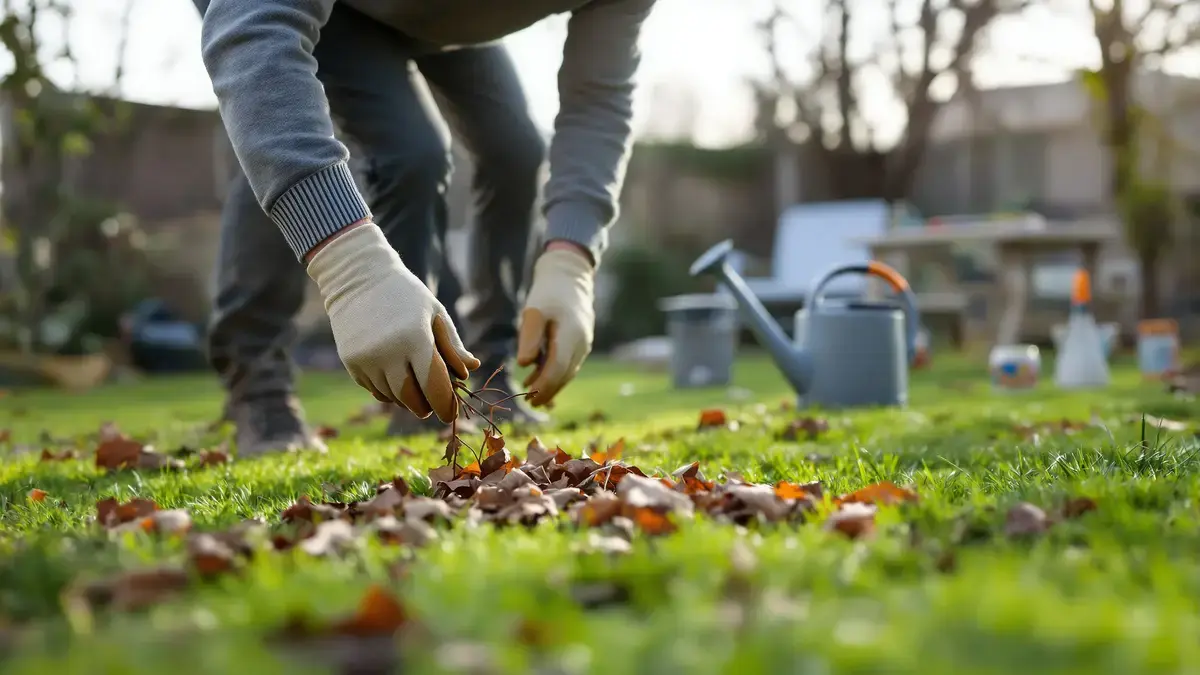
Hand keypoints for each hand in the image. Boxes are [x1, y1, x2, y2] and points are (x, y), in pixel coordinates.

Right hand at [306, 223, 479, 421]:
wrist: (358, 277)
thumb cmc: (406, 295)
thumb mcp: (435, 313)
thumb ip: (452, 345)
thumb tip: (472, 369)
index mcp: (415, 337)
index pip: (434, 386)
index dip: (445, 405)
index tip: (450, 414)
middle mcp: (388, 351)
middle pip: (411, 399)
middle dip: (425, 407)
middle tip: (432, 407)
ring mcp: (366, 358)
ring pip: (392, 397)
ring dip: (406, 400)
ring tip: (415, 389)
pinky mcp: (350, 361)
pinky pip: (374, 389)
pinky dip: (388, 391)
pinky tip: (395, 379)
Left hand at [516, 244, 594, 406]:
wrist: (569, 277)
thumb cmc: (548, 293)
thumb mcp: (534, 311)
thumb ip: (529, 337)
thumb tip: (523, 364)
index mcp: (571, 335)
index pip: (558, 369)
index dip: (544, 386)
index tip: (530, 398)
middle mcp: (581, 343)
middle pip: (564, 374)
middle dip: (548, 391)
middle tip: (529, 402)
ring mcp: (584, 344)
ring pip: (567, 371)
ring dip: (550, 383)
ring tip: (530, 392)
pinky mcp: (581, 343)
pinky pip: (568, 363)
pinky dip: (554, 372)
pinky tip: (537, 376)